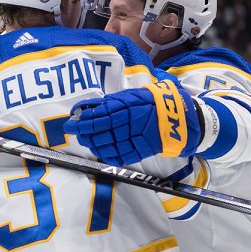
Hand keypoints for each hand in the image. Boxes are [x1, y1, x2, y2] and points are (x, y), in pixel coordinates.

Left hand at [64, 80, 200, 165]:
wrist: (179, 118)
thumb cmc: (153, 101)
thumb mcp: (132, 95)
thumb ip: (111, 102)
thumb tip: (89, 108)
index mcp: (127, 107)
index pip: (98, 117)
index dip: (82, 122)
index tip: (71, 122)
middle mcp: (129, 123)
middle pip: (99, 132)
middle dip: (84, 133)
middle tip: (75, 131)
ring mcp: (135, 138)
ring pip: (106, 145)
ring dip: (92, 144)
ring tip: (86, 140)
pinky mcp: (140, 150)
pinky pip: (119, 156)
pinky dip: (106, 155)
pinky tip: (99, 151)